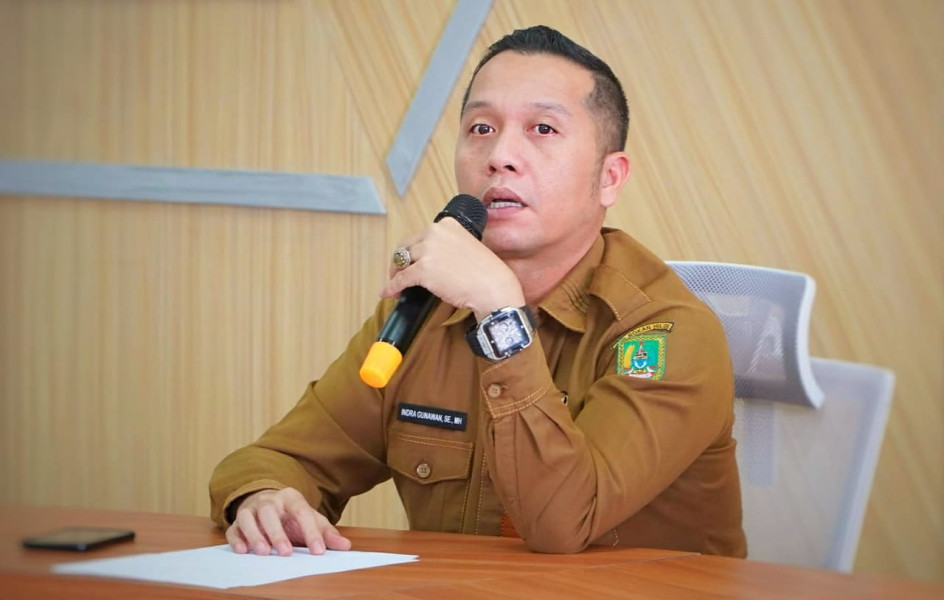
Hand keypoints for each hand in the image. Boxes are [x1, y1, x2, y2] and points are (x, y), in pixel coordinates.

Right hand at [225, 488, 351, 556]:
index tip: (318, 551)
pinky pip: (233, 528)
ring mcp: (251, 509)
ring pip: (248, 518)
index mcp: (291, 497)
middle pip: (270, 512)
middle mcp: (269, 501)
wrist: (266, 502)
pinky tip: (243, 551)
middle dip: (278, 533)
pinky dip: (236, 539)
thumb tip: (346, 546)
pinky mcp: (237, 521)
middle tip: (286, 553)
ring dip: (255, 535)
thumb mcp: (311, 519)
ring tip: (264, 553)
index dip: (310, 531)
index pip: (301, 511)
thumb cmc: (291, 515)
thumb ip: (326, 533)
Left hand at [382, 218, 524, 319]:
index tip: (410, 260)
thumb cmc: (487, 273)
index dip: (412, 251)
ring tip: (394, 284)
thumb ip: (449, 246)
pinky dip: (392, 287)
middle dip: (400, 261)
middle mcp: (435, 232)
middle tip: (398, 272)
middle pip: (406, 247)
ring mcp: (428, 251)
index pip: (420, 236)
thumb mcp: (468, 245)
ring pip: (401, 262)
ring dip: (395, 274)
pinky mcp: (423, 270)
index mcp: (447, 224)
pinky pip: (401, 279)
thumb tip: (433, 258)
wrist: (493, 288)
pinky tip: (388, 293)